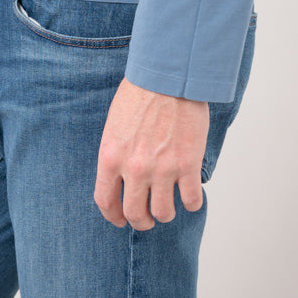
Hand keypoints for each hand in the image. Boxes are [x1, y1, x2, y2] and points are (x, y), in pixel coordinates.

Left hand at [94, 78, 208, 230]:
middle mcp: (135, 168)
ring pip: (164, 213)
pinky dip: (192, 202)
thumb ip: (116, 153)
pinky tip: (190, 193)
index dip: (113, 216)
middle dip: (142, 222)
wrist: (168, 75)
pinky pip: (191, 201)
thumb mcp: (114, 124)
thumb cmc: (140, 92)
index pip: (105, 201)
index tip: (120, 219)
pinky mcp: (188, 165)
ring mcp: (163, 169)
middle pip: (135, 215)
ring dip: (166, 212)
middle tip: (148, 219)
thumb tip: (121, 177)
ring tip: (170, 203)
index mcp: (111, 156)